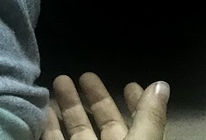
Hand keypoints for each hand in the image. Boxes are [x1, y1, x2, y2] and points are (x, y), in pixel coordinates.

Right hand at [42, 73, 168, 139]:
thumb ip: (149, 118)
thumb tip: (161, 84)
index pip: (138, 123)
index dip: (136, 104)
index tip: (129, 84)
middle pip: (104, 123)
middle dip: (96, 97)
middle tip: (84, 74)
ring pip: (78, 130)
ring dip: (68, 105)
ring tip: (59, 81)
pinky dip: (49, 127)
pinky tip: (43, 109)